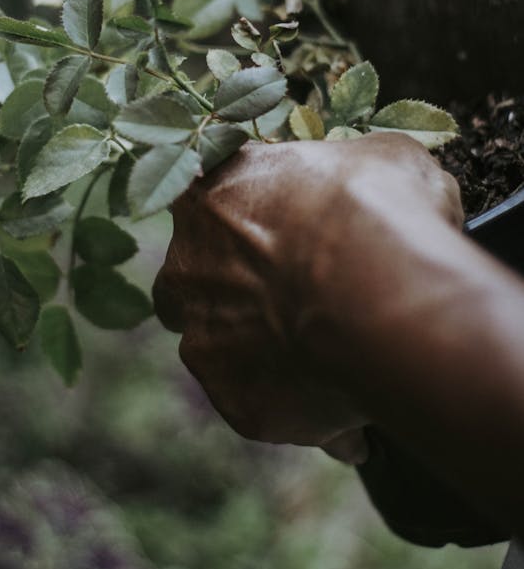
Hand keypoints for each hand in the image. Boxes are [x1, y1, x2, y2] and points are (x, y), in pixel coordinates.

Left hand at [153, 134, 462, 454]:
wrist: (379, 291)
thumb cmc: (376, 205)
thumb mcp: (380, 157)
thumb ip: (353, 171)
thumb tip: (380, 183)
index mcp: (208, 196)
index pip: (202, 201)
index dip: (244, 217)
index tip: (286, 228)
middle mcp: (187, 269)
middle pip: (192, 283)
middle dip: (234, 292)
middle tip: (302, 297)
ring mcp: (205, 342)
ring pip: (225, 353)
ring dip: (267, 356)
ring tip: (338, 360)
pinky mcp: (236, 404)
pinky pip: (269, 408)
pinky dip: (305, 411)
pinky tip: (355, 409)